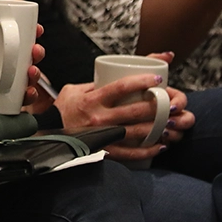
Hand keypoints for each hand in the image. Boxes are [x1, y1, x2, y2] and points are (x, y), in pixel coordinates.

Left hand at [0, 31, 46, 115]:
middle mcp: (6, 67)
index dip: (31, 33)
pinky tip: (28, 92)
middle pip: (29, 58)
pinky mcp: (6, 102)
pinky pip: (22, 100)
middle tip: (35, 50)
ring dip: (36, 74)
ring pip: (29, 79)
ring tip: (31, 71)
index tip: (37, 28)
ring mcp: (7, 84)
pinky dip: (29, 96)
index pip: (18, 40)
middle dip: (37, 52)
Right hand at [54, 58, 187, 161]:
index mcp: (92, 99)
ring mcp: (101, 135)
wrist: (48, 133)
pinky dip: (147, 150)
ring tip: (172, 123)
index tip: (157, 79)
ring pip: (136, 132)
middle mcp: (98, 117)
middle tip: (173, 102)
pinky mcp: (103, 150)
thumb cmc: (63, 109)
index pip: (120, 86)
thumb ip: (97, 83)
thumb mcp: (75, 90)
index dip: (141, 81)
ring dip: (158, 128)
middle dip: (158, 106)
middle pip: (134, 110)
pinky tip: (160, 146)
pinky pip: (129, 153)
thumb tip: (120, 69)